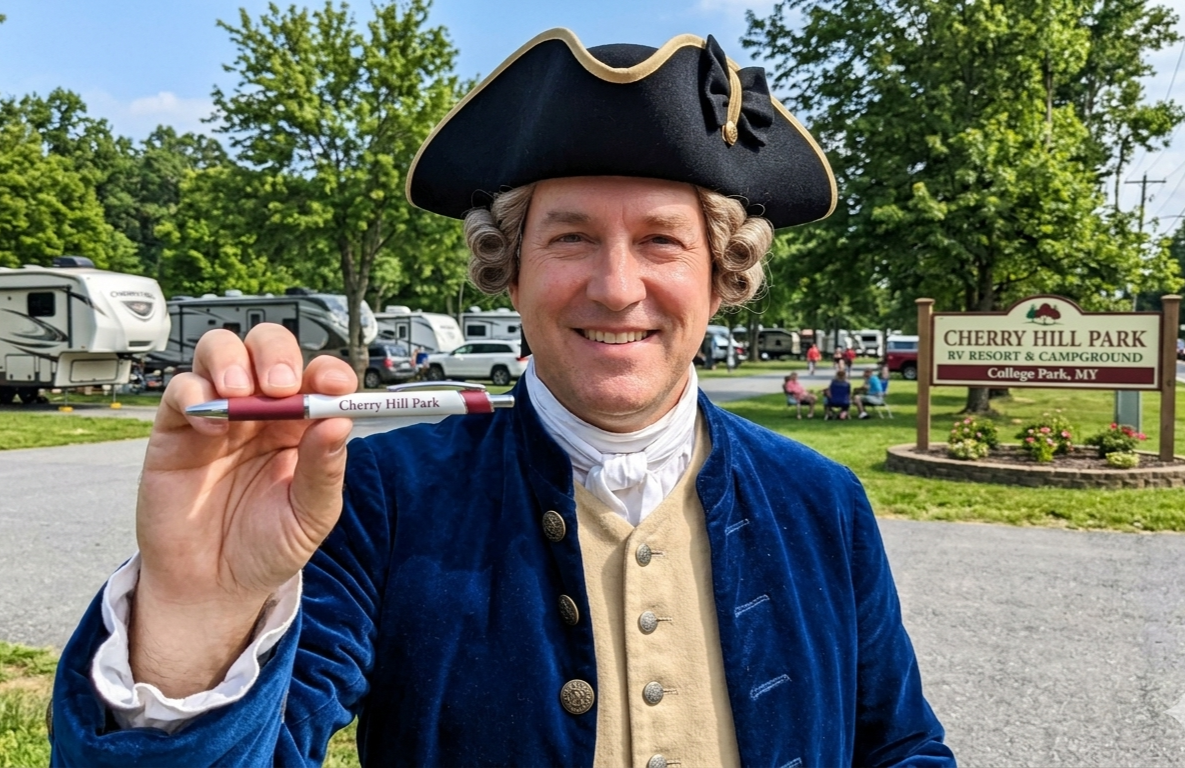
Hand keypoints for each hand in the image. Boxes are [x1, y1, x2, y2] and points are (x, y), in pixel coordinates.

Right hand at [130, 324, 355, 695]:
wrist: (212, 585)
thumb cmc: (267, 546)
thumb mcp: (310, 516)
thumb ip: (324, 470)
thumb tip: (341, 422)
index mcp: (303, 425)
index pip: (318, 377)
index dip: (327, 372)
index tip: (333, 385)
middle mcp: (262, 411)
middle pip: (269, 348)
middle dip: (276, 355)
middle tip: (280, 386)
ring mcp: (219, 414)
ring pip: (221, 351)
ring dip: (232, 361)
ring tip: (240, 395)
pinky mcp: (177, 428)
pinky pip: (182, 390)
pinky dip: (195, 394)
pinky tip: (211, 425)